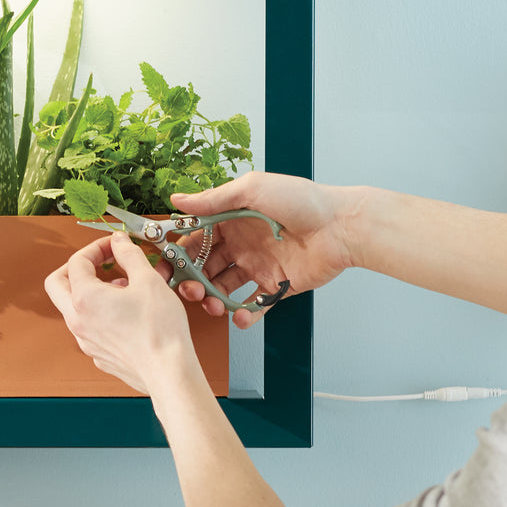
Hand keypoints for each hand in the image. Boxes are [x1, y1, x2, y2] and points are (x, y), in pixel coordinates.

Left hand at [44, 230, 199, 395]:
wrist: (169, 372)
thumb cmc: (160, 330)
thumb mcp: (148, 280)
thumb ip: (129, 255)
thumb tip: (119, 241)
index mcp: (84, 298)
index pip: (77, 262)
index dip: (96, 247)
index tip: (114, 245)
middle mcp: (77, 320)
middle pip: (57, 284)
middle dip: (76, 268)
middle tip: (99, 262)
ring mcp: (85, 340)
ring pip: (73, 307)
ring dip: (91, 290)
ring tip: (124, 287)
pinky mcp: (97, 354)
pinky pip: (89, 326)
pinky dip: (101, 312)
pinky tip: (127, 312)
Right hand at [168, 172, 354, 328]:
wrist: (342, 226)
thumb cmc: (301, 200)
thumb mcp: (252, 189)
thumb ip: (214, 199)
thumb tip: (176, 201)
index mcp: (231, 221)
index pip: (194, 240)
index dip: (177, 254)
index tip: (163, 268)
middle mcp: (241, 245)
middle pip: (204, 268)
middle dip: (191, 282)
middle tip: (188, 291)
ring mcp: (257, 267)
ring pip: (223, 289)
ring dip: (212, 300)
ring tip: (213, 305)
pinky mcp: (276, 286)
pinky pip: (253, 305)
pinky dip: (243, 316)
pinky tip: (240, 317)